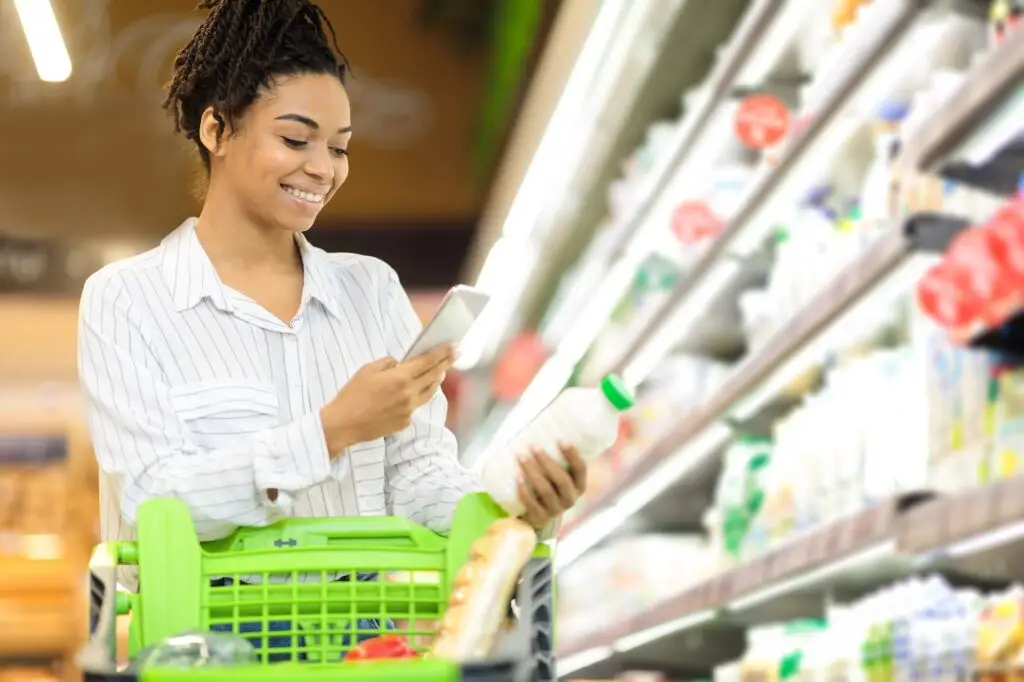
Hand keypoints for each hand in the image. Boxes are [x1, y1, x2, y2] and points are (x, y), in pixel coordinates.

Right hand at [320, 344, 454, 454]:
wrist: (344, 424)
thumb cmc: (352, 395)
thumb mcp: (367, 370)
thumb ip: (388, 363)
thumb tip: (400, 364)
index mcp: (401, 377)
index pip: (428, 361)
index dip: (443, 352)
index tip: (455, 346)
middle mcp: (410, 394)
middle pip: (434, 376)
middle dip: (446, 363)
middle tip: (455, 354)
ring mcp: (409, 410)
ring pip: (429, 393)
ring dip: (436, 381)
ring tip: (441, 373)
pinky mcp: (405, 422)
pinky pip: (415, 406)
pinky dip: (417, 398)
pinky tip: (413, 394)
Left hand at [516, 443, 587, 530]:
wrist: (539, 515)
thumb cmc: (550, 486)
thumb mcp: (558, 476)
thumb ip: (559, 461)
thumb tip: (546, 431)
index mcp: (579, 485)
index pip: (580, 469)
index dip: (572, 455)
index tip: (560, 440)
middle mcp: (571, 499)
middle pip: (561, 480)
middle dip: (546, 461)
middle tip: (533, 446)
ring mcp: (556, 510)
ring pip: (545, 490)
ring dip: (533, 472)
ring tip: (521, 457)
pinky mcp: (541, 517)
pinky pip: (532, 503)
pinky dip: (524, 489)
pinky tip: (517, 476)